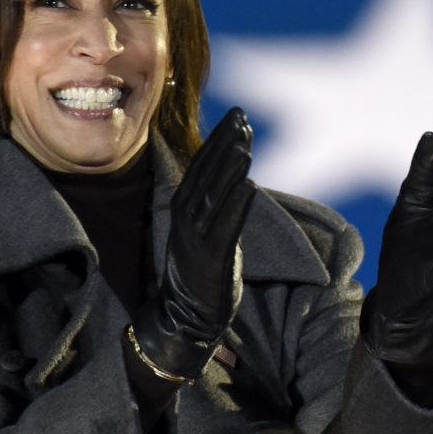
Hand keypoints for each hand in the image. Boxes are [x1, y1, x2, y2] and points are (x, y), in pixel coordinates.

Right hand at [130, 107, 255, 380]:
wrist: (182, 316)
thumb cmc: (199, 270)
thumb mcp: (207, 228)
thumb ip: (216, 200)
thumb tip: (234, 171)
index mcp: (184, 208)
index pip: (202, 166)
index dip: (219, 140)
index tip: (237, 117)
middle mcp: (186, 218)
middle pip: (206, 174)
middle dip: (224, 144)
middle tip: (241, 117)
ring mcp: (195, 238)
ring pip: (213, 196)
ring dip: (229, 169)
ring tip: (244, 143)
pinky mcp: (209, 259)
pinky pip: (225, 228)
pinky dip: (236, 206)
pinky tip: (250, 186)